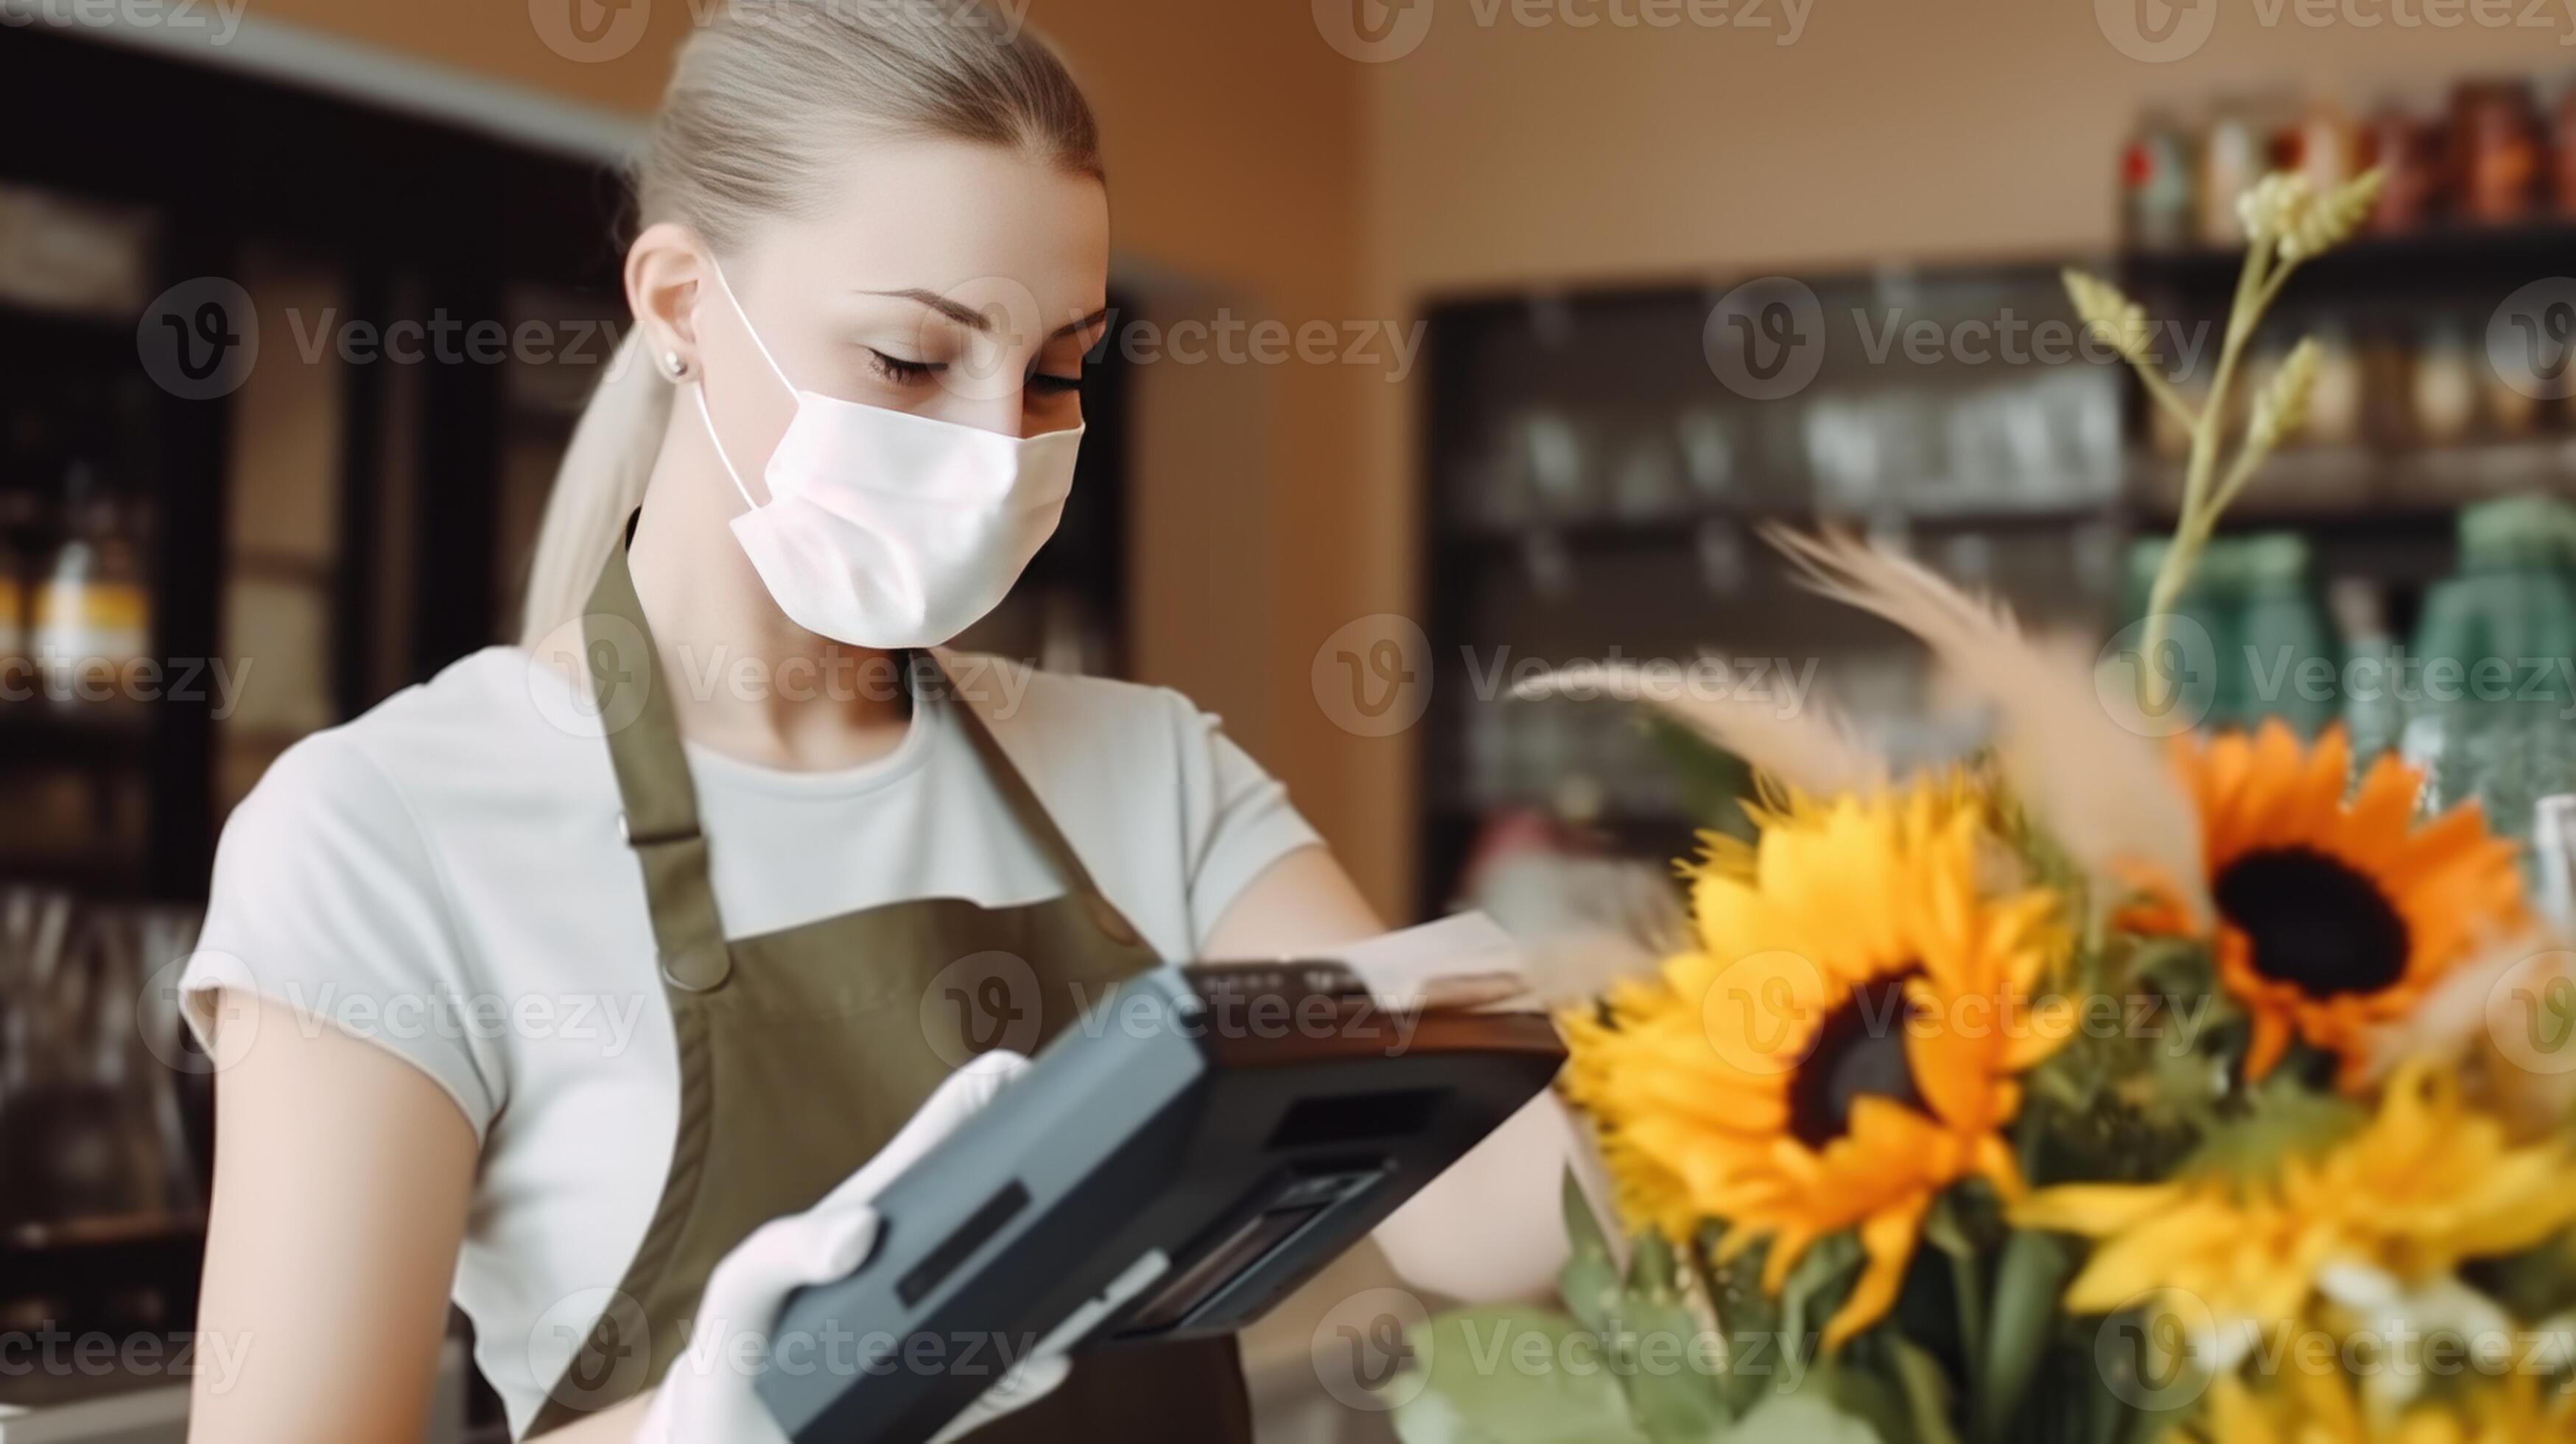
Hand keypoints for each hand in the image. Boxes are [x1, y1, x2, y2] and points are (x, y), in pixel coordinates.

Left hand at [637, 1051, 1069, 1443]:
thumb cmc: (733, 1355)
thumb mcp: (740, 1293)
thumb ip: (781, 1252)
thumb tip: (861, 1229)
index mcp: (881, 1213)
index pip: (951, 1132)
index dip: (997, 1092)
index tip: (1040, 1079)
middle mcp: (925, 1263)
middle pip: (1008, 1205)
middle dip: (1057, 1186)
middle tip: (1096, 1186)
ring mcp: (947, 1324)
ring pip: (1026, 1289)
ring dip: (1063, 1282)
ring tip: (1089, 1278)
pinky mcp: (953, 1393)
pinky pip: (1011, 1374)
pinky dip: (1036, 1367)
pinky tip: (1046, 1359)